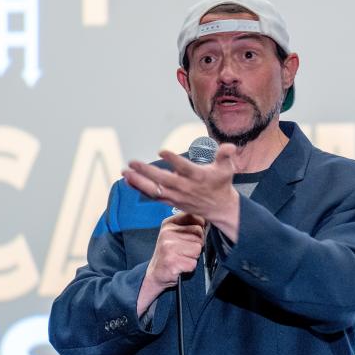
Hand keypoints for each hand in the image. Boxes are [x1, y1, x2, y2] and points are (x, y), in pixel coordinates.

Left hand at [123, 144, 240, 241]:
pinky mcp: (171, 201)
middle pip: (164, 180)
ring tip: (125, 172)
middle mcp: (186, 188)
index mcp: (199, 177)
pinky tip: (128, 180)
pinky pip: (153, 196)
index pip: (184, 168)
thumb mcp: (227, 168)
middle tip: (133, 162)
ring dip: (138, 182)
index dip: (173, 160)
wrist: (220, 208)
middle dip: (147, 172)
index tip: (162, 151)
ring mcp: (177, 196)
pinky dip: (139, 188)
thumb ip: (225, 155)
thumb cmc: (221, 184)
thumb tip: (229, 146)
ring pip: (155, 190)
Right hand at [137, 213, 205, 316]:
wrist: (156, 273)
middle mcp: (167, 233)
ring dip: (193, 257)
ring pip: (198, 249)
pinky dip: (189, 267)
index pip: (196, 218)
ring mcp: (168, 247)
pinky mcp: (172, 261)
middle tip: (184, 251)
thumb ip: (189, 225)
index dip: (200, 229)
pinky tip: (180, 266)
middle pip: (199, 234)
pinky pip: (193, 263)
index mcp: (169, 223)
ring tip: (182, 258)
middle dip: (196, 245)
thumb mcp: (175, 234)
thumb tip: (208, 222)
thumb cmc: (169, 253)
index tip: (193, 237)